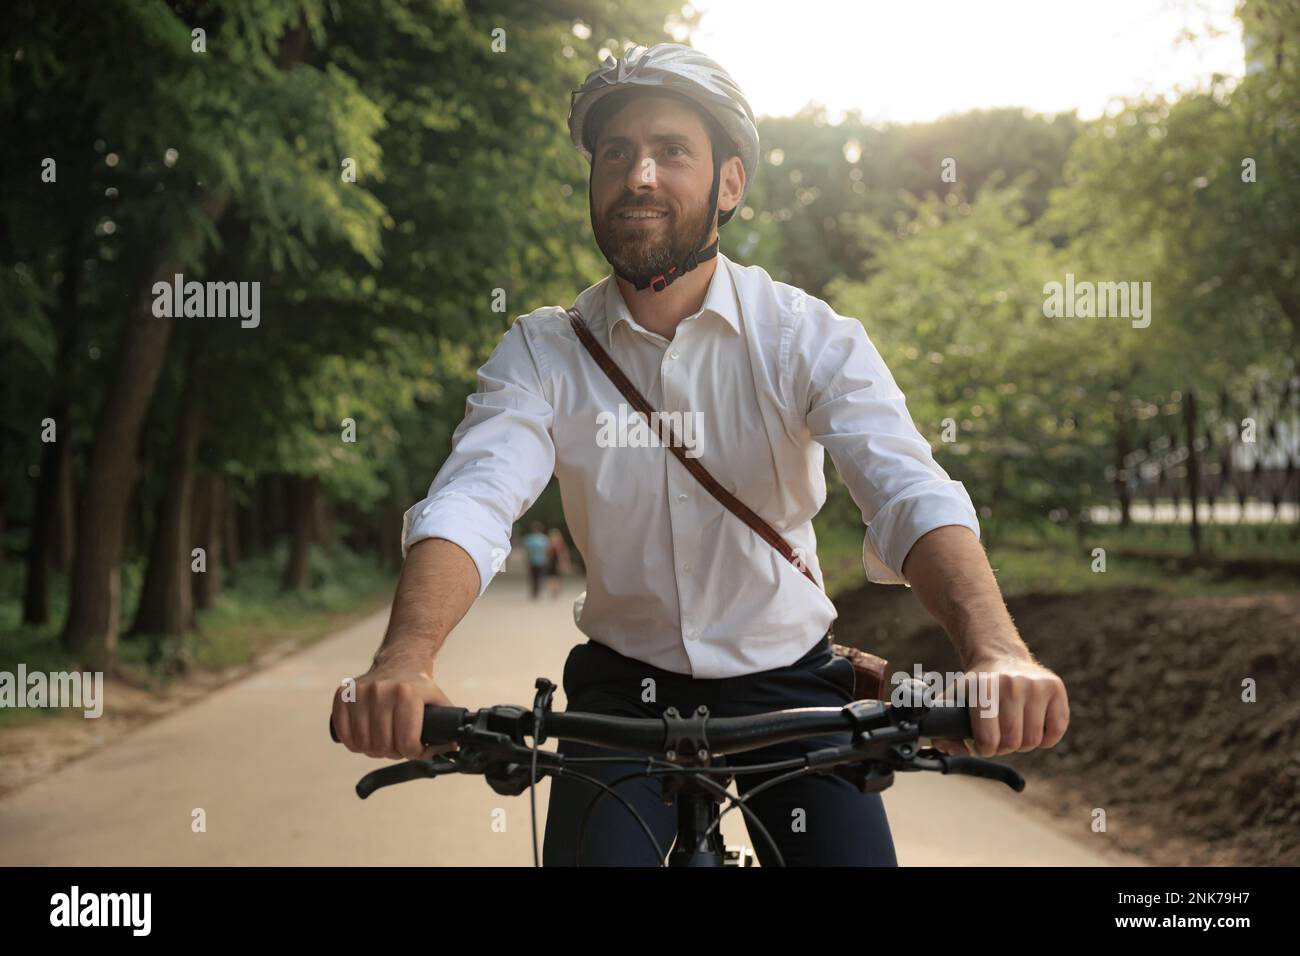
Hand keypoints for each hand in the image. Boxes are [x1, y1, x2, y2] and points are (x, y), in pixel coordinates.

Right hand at [331, 662, 457, 760]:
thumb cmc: (418, 687)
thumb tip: (453, 747)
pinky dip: (354, 744)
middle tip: (399, 746)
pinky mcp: (343, 695)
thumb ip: (448, 725)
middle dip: (394, 752)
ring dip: (374, 750)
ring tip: (384, 742)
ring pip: (363, 744)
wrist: (399, 662)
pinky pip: (344, 734)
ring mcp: (359, 693)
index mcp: (406, 693)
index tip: (416, 749)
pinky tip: (366, 738)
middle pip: (383, 746)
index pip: (406, 742)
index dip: (413, 753)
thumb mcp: (438, 700)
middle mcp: (381, 691)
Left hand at [932, 655, 1068, 757]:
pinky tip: (1032, 726)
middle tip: (997, 736)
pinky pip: (1055, 731)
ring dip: (1022, 744)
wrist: (1001, 657)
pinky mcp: (1056, 688)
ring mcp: (1036, 685)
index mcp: (983, 688)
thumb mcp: (952, 702)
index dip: (983, 749)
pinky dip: (1045, 738)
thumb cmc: (976, 687)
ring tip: (1012, 730)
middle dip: (1002, 747)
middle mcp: (1011, 684)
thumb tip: (957, 750)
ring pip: (1033, 740)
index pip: (988, 741)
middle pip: (1012, 743)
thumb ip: (942, 731)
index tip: (981, 743)